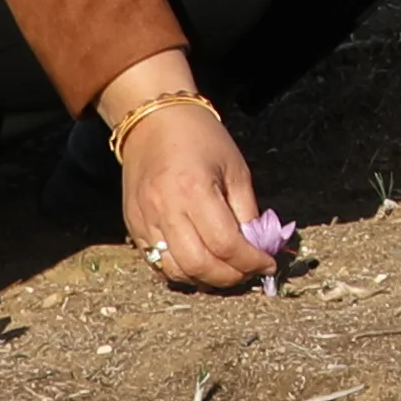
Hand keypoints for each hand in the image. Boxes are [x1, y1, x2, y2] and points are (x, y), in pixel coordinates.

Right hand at [102, 69, 274, 288]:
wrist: (153, 121)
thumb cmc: (202, 139)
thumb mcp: (235, 169)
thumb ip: (247, 212)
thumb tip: (259, 248)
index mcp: (194, 190)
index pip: (225, 244)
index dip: (251, 261)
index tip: (268, 264)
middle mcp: (165, 209)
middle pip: (199, 265)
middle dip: (230, 277)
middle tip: (248, 272)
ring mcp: (144, 220)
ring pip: (175, 271)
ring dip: (205, 280)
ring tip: (226, 271)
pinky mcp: (132, 225)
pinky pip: (156, 262)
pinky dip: (181, 271)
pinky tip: (200, 263)